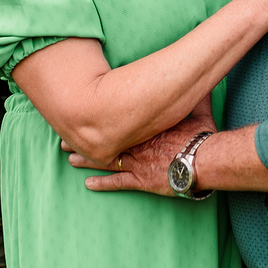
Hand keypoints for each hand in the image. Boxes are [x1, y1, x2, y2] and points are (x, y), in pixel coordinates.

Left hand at [61, 96, 215, 194]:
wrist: (203, 159)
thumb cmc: (201, 136)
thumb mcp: (199, 111)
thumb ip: (197, 98)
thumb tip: (202, 82)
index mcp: (145, 126)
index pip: (116, 120)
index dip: (98, 119)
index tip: (83, 114)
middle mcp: (136, 143)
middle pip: (104, 140)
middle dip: (83, 140)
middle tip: (64, 138)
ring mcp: (137, 162)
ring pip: (105, 160)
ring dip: (87, 161)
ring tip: (69, 158)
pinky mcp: (142, 181)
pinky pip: (118, 183)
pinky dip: (103, 184)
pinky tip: (88, 185)